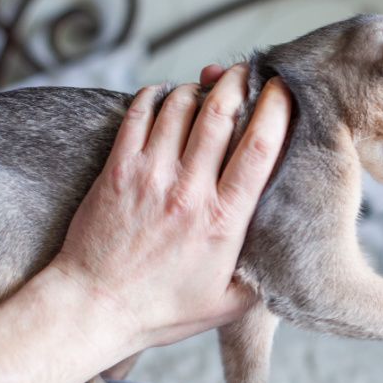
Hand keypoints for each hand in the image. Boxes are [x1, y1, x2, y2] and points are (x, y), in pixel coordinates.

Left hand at [50, 64, 291, 350]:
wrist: (93, 308)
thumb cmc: (161, 311)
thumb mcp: (229, 305)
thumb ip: (263, 278)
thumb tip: (289, 255)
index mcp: (224, 220)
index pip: (259, 148)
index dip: (276, 108)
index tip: (283, 90)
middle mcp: (189, 191)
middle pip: (220, 112)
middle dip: (238, 82)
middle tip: (247, 72)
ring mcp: (149, 176)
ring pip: (180, 106)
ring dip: (198, 87)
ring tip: (208, 87)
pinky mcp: (117, 170)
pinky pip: (139, 114)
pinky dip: (156, 96)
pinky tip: (167, 97)